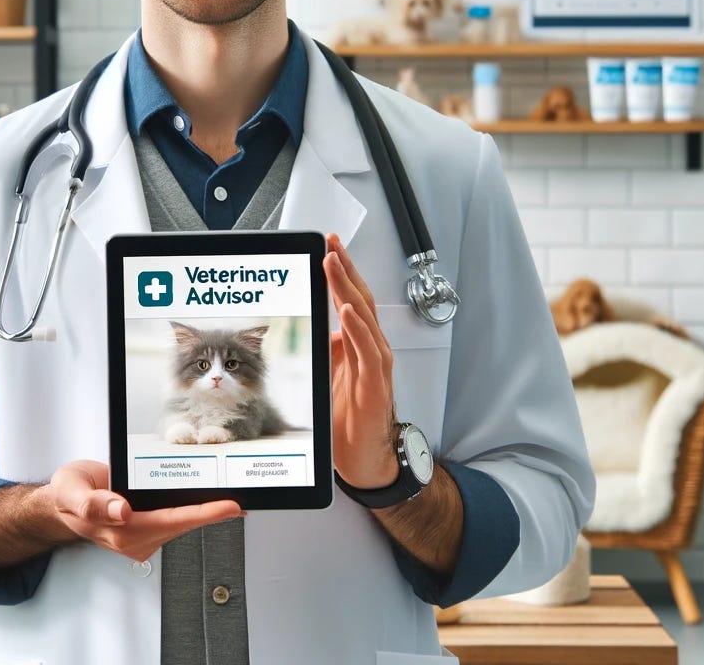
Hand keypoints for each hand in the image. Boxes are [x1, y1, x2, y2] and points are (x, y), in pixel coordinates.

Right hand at [45, 460, 242, 561]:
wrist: (61, 501)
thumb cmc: (68, 493)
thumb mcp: (72, 489)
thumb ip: (94, 501)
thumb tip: (122, 510)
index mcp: (120, 529)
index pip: (171, 521)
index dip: (203, 514)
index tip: (229, 507)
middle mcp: (134, 539)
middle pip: (183, 524)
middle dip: (212, 512)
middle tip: (242, 499)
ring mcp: (140, 538)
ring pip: (180, 525)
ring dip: (205, 513)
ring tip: (230, 500)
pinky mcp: (144, 531)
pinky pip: (173, 521)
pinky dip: (191, 512)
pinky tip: (205, 502)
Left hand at [324, 234, 399, 489]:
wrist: (366, 459)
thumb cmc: (351, 419)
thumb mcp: (334, 374)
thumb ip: (333, 349)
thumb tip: (327, 328)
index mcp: (358, 344)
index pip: (351, 298)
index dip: (341, 271)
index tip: (328, 245)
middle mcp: (370, 349)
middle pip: (360, 299)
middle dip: (345, 269)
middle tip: (331, 243)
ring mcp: (376, 366)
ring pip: (364, 318)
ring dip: (347, 289)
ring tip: (334, 265)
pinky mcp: (376, 386)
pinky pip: (368, 352)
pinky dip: (359, 329)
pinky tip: (349, 312)